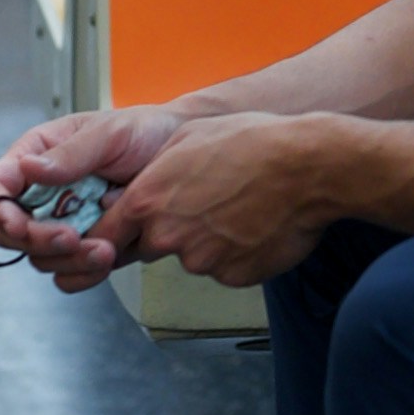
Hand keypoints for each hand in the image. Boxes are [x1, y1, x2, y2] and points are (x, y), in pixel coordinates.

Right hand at [0, 108, 182, 289]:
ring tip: (105, 248)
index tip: (19, 225)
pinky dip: (84, 274)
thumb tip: (28, 168)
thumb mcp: (108, 133)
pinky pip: (69, 274)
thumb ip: (70, 154)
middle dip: (37, 241)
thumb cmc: (142, 132)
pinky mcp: (86, 247)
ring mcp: (62, 224)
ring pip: (40, 258)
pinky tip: (108, 258)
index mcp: (34, 158)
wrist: (183, 155)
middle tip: (72, 238)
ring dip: (68, 260)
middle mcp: (41, 194)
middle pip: (9, 233)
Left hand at [93, 112, 339, 293]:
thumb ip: (151, 171)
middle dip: (172, 229)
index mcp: (148, 201)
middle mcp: (168, 236)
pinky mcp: (233, 277)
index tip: (118, 232)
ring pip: (194, 257)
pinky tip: (255, 223)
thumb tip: (134, 192)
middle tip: (205, 201)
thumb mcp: (187, 137)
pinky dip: (237, 252)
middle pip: (153, 246)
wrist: (308, 166)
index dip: (112, 233)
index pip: (105, 235)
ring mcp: (201, 261)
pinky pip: (226, 268)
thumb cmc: (253, 143)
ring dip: (209, 240)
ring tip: (239, 207)